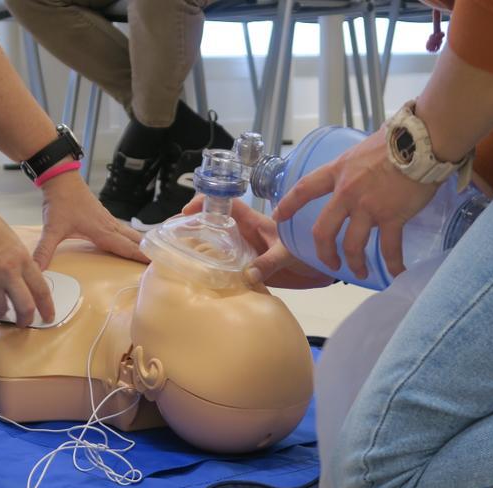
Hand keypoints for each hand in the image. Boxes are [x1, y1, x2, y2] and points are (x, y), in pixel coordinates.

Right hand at [0, 199, 54, 324]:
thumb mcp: (11, 240)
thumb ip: (18, 262)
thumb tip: (21, 280)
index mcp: (22, 259)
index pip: (41, 290)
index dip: (47, 307)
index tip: (49, 316)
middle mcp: (7, 272)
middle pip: (25, 307)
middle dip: (26, 319)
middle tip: (24, 323)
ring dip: (1, 312)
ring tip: (1, 309)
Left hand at [33, 172, 147, 267]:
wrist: (61, 178)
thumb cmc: (60, 202)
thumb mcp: (52, 229)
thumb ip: (44, 251)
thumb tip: (36, 271)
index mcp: (102, 232)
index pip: (126, 248)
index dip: (141, 257)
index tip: (157, 265)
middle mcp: (109, 226)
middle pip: (134, 241)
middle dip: (147, 253)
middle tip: (162, 264)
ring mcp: (108, 220)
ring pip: (130, 234)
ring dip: (141, 244)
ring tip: (153, 255)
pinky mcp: (104, 216)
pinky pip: (123, 229)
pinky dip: (132, 237)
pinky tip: (132, 241)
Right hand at [181, 197, 332, 289]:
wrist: (321, 271)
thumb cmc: (307, 253)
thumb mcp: (288, 254)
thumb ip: (269, 263)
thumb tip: (247, 275)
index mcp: (254, 222)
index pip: (226, 204)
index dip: (206, 202)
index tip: (187, 211)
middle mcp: (245, 236)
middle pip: (214, 225)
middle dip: (193, 227)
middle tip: (172, 237)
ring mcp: (245, 253)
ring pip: (217, 246)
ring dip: (199, 249)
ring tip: (177, 257)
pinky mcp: (248, 270)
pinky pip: (226, 269)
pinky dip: (213, 273)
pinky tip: (199, 280)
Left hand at [271, 130, 439, 280]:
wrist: (420, 141)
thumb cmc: (397, 138)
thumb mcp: (363, 149)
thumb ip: (357, 165)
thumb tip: (362, 169)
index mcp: (338, 171)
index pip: (304, 189)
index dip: (289, 204)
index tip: (278, 216)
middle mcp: (347, 193)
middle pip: (323, 231)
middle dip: (323, 252)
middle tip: (329, 263)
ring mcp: (368, 208)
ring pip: (352, 245)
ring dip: (354, 263)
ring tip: (359, 271)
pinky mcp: (391, 217)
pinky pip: (389, 248)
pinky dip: (392, 264)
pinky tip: (396, 273)